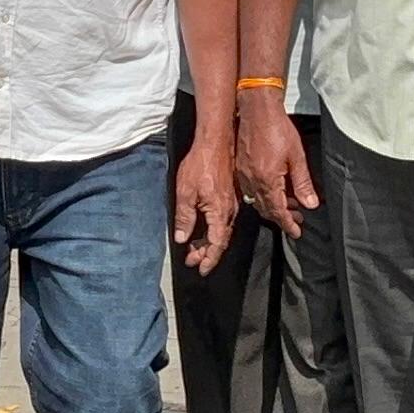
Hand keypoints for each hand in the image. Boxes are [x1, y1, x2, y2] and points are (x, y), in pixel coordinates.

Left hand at [172, 132, 237, 273]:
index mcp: (220, 213)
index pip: (216, 244)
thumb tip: (182, 238)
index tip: (200, 269)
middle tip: (192, 261)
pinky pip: (222, 221)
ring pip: (221, 231)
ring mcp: (231, 204)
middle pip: (220, 240)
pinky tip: (203, 230)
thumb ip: (184, 218)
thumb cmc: (200, 164)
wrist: (216, 143)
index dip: (208, 259)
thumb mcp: (185, 192)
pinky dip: (212, 230)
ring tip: (193, 249)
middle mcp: (229, 211)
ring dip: (208, 242)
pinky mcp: (229, 197)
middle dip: (206, 253)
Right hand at [233, 92, 316, 236]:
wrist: (256, 109)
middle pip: (266, 209)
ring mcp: (243, 175)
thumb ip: (303, 183)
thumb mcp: (297, 156)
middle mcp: (252, 181)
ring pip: (257, 201)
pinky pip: (250, 190)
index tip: (296, 233)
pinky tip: (274, 190)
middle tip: (297, 219)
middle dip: (282, 217)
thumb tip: (311, 204)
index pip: (278, 211)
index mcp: (267, 180)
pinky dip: (263, 195)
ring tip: (290, 205)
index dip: (288, 224)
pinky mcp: (240, 168)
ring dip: (273, 206)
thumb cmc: (277, 128)